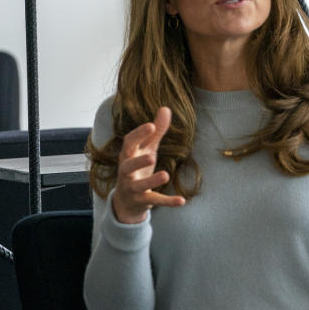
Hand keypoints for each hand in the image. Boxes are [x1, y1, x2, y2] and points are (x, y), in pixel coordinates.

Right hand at [111, 107, 185, 223]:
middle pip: (128, 166)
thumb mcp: (147, 149)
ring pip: (139, 185)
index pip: (129, 143)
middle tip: (151, 156)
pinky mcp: (143, 201)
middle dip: (138, 161)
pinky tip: (182, 201)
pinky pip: (155, 201)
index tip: (151, 125)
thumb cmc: (138, 168)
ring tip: (166, 175)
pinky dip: (168, 202)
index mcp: (128, 156)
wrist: (126, 201)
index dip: (139, 134)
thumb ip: (156, 131)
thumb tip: (165, 108)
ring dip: (151, 180)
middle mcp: (126, 172)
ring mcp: (133, 188)